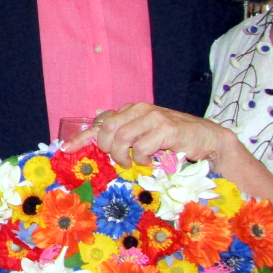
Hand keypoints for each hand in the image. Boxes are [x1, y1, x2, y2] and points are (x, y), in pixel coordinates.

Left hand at [63, 103, 232, 168]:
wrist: (208, 139)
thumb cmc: (175, 141)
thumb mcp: (146, 137)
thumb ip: (126, 139)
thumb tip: (101, 150)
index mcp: (132, 110)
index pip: (100, 122)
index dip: (81, 138)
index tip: (65, 149)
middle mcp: (140, 109)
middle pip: (106, 130)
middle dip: (107, 150)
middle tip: (120, 160)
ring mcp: (153, 117)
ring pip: (121, 139)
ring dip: (124, 157)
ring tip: (134, 163)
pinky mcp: (166, 128)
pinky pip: (141, 148)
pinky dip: (143, 159)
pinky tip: (152, 160)